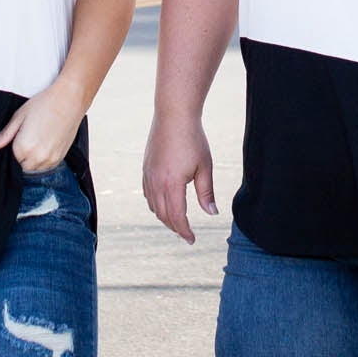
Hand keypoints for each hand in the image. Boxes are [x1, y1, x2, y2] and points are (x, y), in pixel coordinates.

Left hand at [0, 82, 83, 173]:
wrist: (69, 99)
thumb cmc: (44, 104)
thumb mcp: (19, 116)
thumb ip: (5, 135)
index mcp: (24, 147)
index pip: (10, 159)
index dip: (12, 148)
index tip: (17, 137)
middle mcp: (38, 157)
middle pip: (22, 166)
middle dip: (21, 156)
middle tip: (27, 136)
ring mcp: (51, 159)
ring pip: (34, 168)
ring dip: (32, 159)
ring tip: (37, 138)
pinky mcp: (60, 158)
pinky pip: (46, 166)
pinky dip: (43, 159)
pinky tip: (45, 142)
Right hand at [143, 114, 217, 243]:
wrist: (173, 117)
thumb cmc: (193, 140)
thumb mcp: (205, 167)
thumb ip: (206, 193)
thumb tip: (212, 213)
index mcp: (172, 185)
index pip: (177, 217)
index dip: (185, 231)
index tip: (192, 240)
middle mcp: (156, 183)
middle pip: (164, 215)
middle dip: (175, 227)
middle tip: (187, 234)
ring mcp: (148, 176)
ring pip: (154, 206)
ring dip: (165, 217)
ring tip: (177, 222)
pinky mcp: (145, 169)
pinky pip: (148, 195)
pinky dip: (156, 205)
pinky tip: (164, 205)